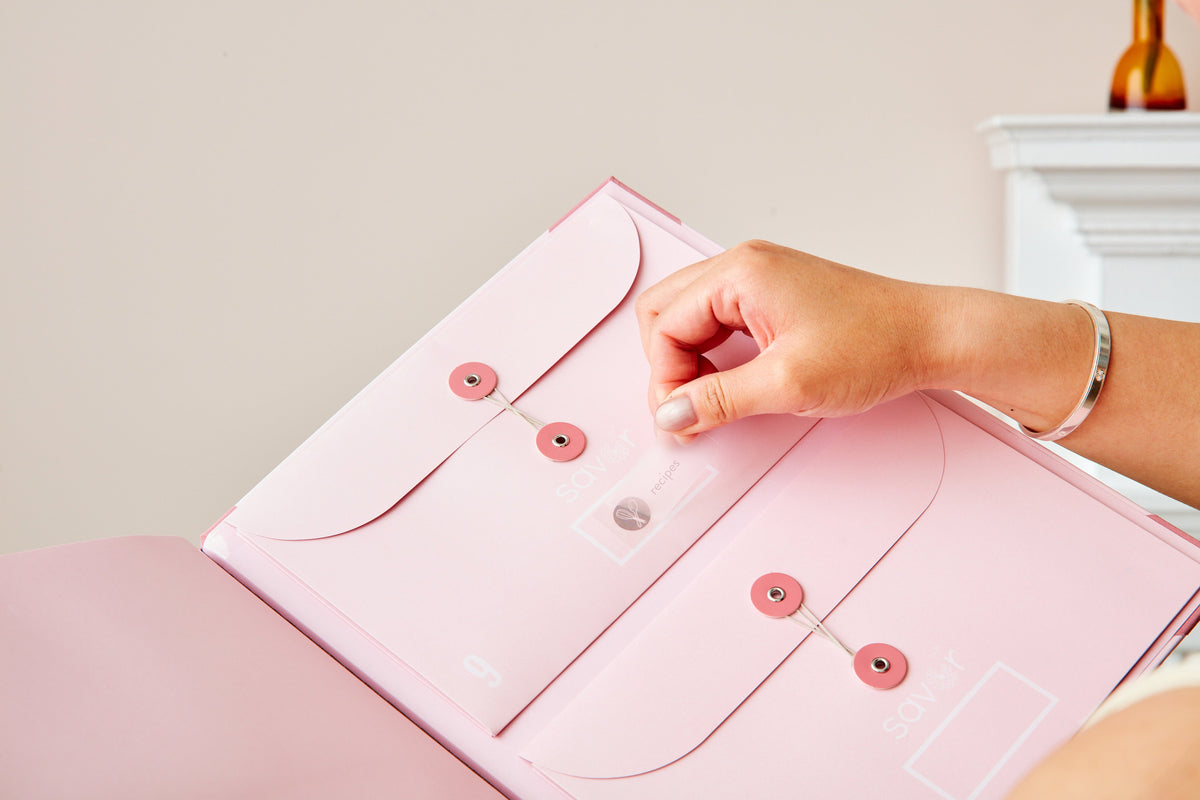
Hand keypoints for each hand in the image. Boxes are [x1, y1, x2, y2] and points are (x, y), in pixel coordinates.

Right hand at [635, 240, 941, 436]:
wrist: (932, 336)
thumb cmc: (877, 345)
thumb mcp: (788, 384)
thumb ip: (720, 400)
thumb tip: (673, 413)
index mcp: (741, 273)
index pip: (665, 324)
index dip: (666, 378)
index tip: (682, 418)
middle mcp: (745, 265)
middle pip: (666, 311)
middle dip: (669, 364)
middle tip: (689, 409)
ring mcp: (760, 277)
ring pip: (690, 316)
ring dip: (690, 359)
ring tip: (712, 399)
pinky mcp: (775, 294)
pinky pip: (719, 320)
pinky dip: (714, 352)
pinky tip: (732, 381)